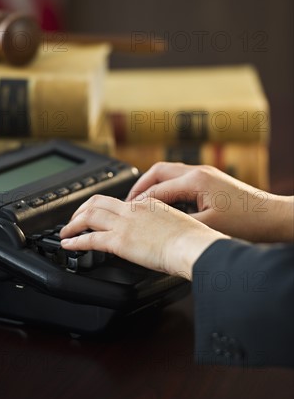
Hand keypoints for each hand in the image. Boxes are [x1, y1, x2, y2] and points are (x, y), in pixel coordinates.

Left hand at [60, 194, 227, 279]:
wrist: (193, 245)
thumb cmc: (192, 239)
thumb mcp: (177, 223)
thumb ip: (163, 224)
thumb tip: (160, 234)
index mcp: (147, 204)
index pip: (118, 201)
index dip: (103, 207)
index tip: (97, 215)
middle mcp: (132, 209)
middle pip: (97, 202)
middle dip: (81, 209)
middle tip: (74, 219)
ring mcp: (125, 224)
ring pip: (89, 216)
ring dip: (73, 223)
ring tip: (66, 232)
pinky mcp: (120, 241)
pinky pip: (90, 239)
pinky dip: (75, 241)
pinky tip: (69, 245)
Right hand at [126, 163, 293, 242]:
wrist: (273, 217)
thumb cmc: (247, 221)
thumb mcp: (207, 226)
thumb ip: (177, 222)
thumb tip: (155, 223)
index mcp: (194, 180)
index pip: (156, 190)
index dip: (138, 203)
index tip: (124, 213)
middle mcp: (197, 172)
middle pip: (157, 172)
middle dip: (139, 187)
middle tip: (127, 203)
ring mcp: (204, 175)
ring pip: (168, 173)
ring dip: (152, 186)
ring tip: (140, 201)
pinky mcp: (210, 181)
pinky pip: (179, 179)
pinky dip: (166, 188)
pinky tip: (164, 203)